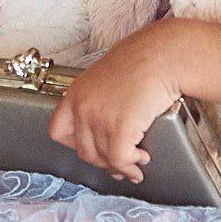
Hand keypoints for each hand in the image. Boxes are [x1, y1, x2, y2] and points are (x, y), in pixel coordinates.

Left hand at [48, 27, 179, 182]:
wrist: (162, 55)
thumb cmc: (142, 60)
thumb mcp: (107, 78)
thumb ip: (99, 102)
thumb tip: (106, 128)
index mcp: (76, 93)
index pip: (58, 132)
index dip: (76, 145)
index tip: (92, 149)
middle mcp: (82, 107)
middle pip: (83, 151)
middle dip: (103, 161)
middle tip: (118, 164)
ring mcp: (99, 118)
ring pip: (104, 159)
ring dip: (122, 166)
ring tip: (135, 161)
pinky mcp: (120, 128)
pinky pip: (120, 159)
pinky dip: (132, 165)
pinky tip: (141, 158)